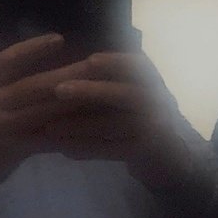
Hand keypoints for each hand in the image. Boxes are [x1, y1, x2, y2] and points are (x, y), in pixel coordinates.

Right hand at [0, 33, 92, 193]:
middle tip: (95, 64)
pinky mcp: (12, 149)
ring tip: (99, 94)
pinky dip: (65, 136)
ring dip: (73, 103)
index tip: (59, 39)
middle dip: (67, 74)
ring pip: (43, 111)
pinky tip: (88, 132)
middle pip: (34, 84)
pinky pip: (44, 141)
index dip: (34, 48)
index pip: (8, 60)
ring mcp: (3, 126)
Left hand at [35, 50, 195, 190]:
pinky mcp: (146, 152)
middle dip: (90, 90)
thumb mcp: (132, 93)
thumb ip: (109, 81)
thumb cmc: (138, 118)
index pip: (138, 66)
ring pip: (114, 124)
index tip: (89, 60)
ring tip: (50, 128)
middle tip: (58, 90)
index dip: (115, 62)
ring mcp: (155, 129)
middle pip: (125, 94)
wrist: (166, 158)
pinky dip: (88, 149)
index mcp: (153, 82)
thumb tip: (67, 69)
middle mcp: (159, 102)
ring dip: (80, 125)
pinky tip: (65, 151)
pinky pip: (112, 150)